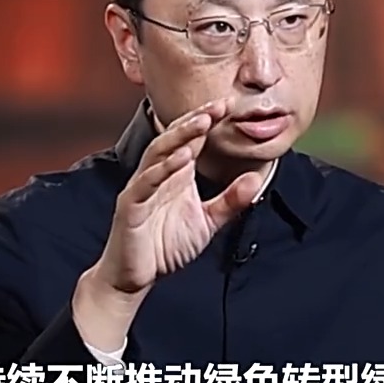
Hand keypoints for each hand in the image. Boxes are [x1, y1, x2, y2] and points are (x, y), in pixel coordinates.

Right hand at [73, 99, 264, 349]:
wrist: (135, 276)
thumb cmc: (165, 246)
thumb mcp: (207, 223)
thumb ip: (229, 202)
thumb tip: (253, 180)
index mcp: (175, 175)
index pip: (192, 140)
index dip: (208, 121)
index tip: (228, 105)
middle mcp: (157, 175)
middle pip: (175, 138)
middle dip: (196, 120)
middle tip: (219, 105)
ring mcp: (141, 189)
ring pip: (158, 153)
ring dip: (180, 136)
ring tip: (201, 122)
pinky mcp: (130, 207)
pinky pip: (145, 183)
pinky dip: (162, 169)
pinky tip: (180, 158)